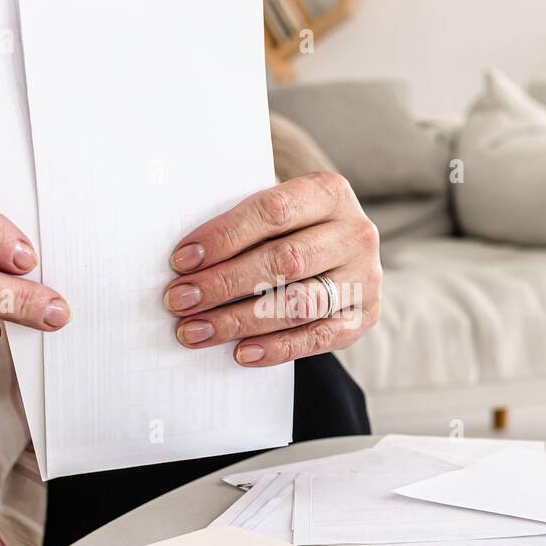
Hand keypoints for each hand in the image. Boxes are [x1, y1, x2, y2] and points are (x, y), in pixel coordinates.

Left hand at [163, 172, 380, 365]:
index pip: (273, 212)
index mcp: (329, 192)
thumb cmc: (293, 228)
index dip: (225, 237)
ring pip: (298, 303)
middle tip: (180, 300)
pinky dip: (277, 348)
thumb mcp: (277, 210)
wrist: (339, 249)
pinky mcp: (365, 316)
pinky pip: (318, 338)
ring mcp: (365, 277)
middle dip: (224, 284)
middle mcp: (355, 233)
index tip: (182, 260)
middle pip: (285, 261)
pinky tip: (240, 353)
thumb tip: (186, 261)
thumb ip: (244, 225)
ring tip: (197, 330)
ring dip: (240, 321)